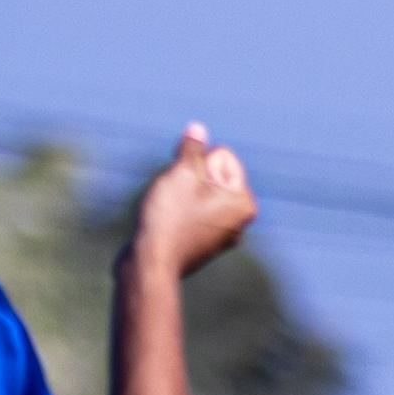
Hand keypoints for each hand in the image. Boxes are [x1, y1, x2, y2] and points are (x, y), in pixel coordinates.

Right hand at [125, 122, 257, 277]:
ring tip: (169, 215)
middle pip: (212, 176)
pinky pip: (191, 215)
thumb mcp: (181, 173)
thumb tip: (198, 128)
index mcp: (244, 202)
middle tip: (175, 203)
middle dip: (190, 180)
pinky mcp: (202, 247)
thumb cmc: (169, 219)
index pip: (221, 156)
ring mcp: (221, 236)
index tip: (185, 190)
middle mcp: (239, 221)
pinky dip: (178, 215)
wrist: (149, 266)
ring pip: (199, 195)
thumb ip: (192, 149)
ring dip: (182, 196)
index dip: (196, 164)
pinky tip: (167, 226)